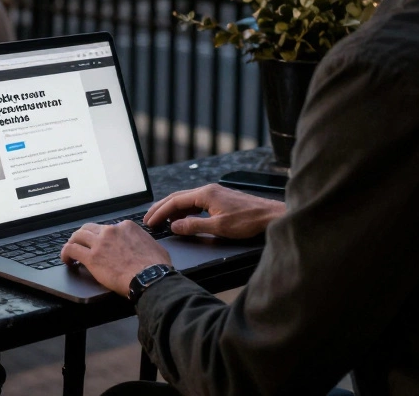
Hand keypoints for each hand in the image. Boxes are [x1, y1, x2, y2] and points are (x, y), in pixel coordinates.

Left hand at [60, 221, 171, 295]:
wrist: (150, 277)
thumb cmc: (156, 266)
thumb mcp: (154, 246)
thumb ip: (143, 242)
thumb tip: (144, 247)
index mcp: (126, 227)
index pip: (108, 227)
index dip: (102, 236)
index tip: (102, 245)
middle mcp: (111, 231)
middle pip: (90, 228)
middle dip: (84, 236)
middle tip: (82, 244)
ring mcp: (100, 243)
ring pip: (78, 236)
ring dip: (73, 243)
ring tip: (71, 252)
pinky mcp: (91, 257)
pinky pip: (72, 250)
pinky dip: (66, 253)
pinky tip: (67, 260)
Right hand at [145, 183, 285, 239]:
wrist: (269, 215)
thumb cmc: (248, 221)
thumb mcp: (218, 227)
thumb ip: (194, 226)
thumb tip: (174, 226)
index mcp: (205, 194)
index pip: (175, 201)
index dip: (160, 212)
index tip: (149, 222)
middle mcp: (208, 190)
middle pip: (177, 197)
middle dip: (161, 208)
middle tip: (149, 219)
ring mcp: (214, 193)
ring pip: (186, 199)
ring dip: (172, 209)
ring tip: (163, 221)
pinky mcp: (219, 199)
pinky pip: (196, 202)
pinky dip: (185, 210)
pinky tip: (184, 219)